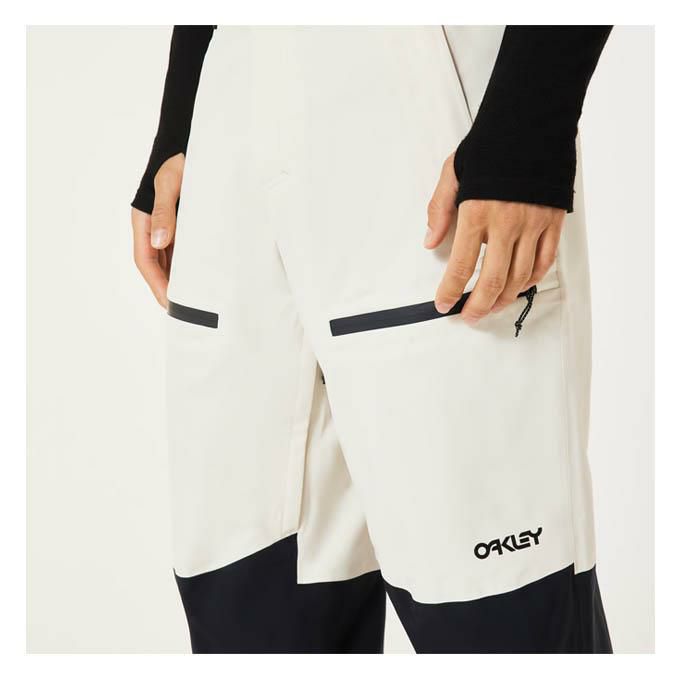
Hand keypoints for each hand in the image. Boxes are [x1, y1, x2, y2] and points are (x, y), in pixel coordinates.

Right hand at [131, 153, 184, 307]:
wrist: (190, 144)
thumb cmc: (179, 160)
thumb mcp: (171, 183)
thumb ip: (165, 212)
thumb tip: (159, 242)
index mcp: (143, 220)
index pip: (146, 261)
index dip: (157, 283)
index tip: (171, 302)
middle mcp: (154, 227)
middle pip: (158, 266)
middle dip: (169, 288)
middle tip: (187, 310)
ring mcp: (169, 227)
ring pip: (171, 260)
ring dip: (181, 279)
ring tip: (197, 300)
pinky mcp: (184, 224)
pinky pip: (185, 250)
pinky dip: (192, 265)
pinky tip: (204, 277)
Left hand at [425, 153, 564, 324]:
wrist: (533, 122)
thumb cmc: (489, 147)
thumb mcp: (453, 172)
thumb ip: (440, 210)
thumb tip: (430, 242)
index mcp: (477, 212)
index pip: (461, 265)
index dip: (451, 290)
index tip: (443, 304)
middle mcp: (507, 223)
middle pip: (493, 280)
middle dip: (478, 305)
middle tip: (468, 316)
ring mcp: (533, 224)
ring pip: (521, 277)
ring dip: (504, 298)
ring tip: (490, 306)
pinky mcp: (553, 222)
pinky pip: (544, 261)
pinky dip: (531, 280)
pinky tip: (519, 287)